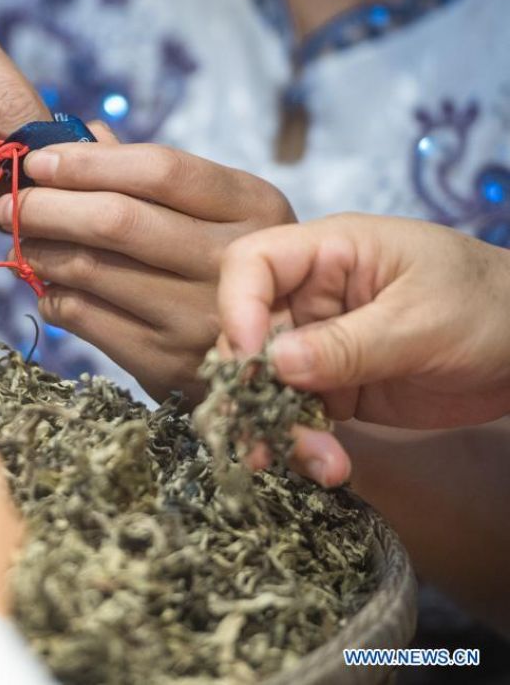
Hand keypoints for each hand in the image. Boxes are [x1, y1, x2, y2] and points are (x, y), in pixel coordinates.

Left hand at [0, 130, 294, 401]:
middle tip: (10, 204)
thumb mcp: (215, 213)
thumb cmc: (226, 270)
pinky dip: (50, 294)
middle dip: (47, 206)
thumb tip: (80, 134)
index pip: (159, 169)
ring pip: (89, 268)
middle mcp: (231, 262)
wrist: (261, 363)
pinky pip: (81, 316)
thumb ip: (149, 173)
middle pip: (117, 220)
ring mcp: (196, 317)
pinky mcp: (163, 362)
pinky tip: (46, 284)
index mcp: (253, 206)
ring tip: (20, 242)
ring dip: (39, 250)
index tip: (37, 160)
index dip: (87, 161)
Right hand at [218, 214, 509, 481]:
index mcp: (330, 254)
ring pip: (268, 385)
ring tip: (315, 461)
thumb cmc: (491, 307)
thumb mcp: (422, 321)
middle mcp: (313, 296)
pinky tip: (332, 467)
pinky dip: (306, 445)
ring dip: (278, 427)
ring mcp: (321, 344)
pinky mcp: (335, 386)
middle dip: (251, 387)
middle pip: (248, 333)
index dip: (237, 305)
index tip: (251, 358)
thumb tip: (274, 365)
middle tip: (261, 433)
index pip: (252, 264)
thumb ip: (348, 344)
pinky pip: (300, 415)